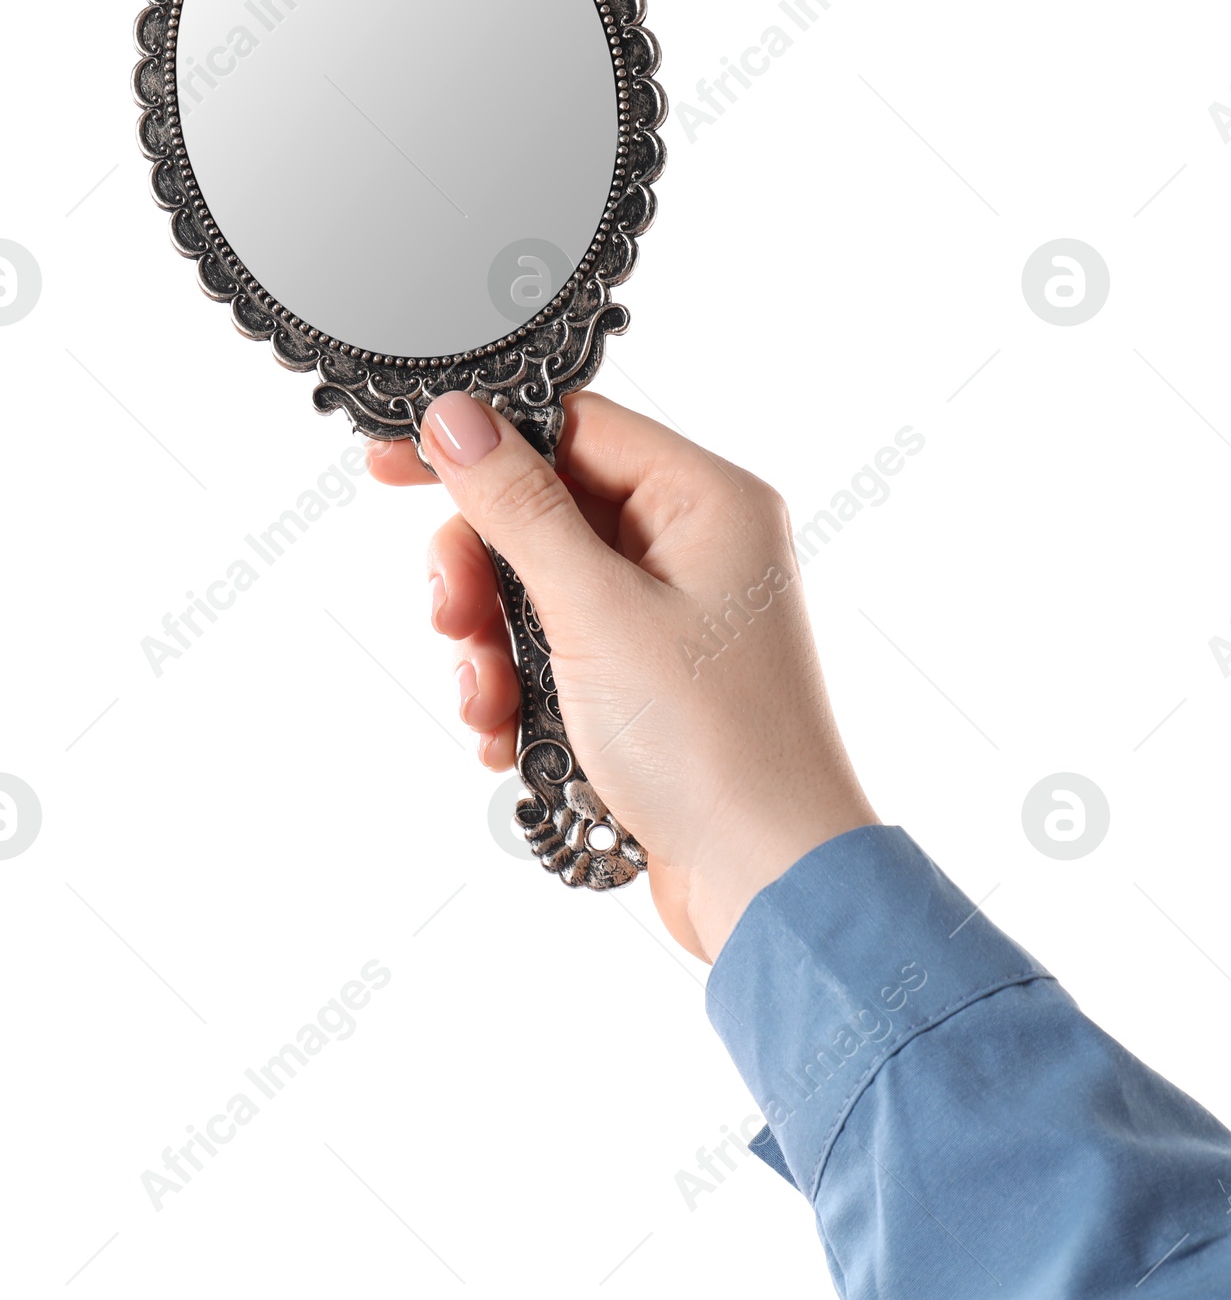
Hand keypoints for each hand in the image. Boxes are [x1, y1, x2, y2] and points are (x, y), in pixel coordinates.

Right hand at [367, 391, 876, 962]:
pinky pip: (559, 653)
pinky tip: (508, 739)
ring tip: (488, 704)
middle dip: (483, 574)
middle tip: (453, 621)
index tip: (395, 463)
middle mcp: (698, 547)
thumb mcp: (596, 611)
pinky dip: (521, 690)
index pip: (576, 428)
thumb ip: (519, 509)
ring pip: (541, 591)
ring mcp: (675, 617)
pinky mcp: (651, 682)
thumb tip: (458, 418)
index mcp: (708, 501)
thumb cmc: (711, 743)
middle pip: (548, 513)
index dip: (483, 443)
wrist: (765, 881)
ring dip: (494, 646)